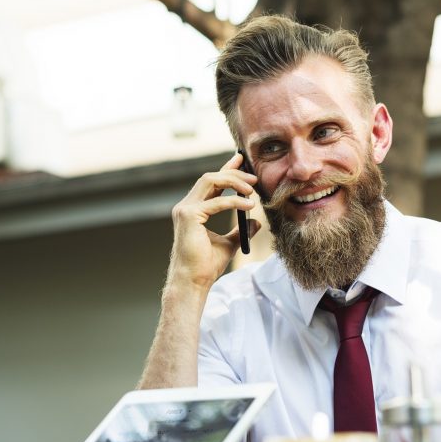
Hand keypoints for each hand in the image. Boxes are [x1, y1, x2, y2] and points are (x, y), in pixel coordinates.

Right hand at [168, 152, 259, 288]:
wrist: (194, 282)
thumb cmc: (206, 266)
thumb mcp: (229, 244)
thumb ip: (240, 230)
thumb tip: (255, 223)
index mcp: (193, 210)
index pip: (211, 183)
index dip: (226, 168)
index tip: (240, 159)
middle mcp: (186, 206)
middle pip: (210, 178)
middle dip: (233, 173)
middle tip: (254, 178)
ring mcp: (185, 210)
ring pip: (210, 181)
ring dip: (233, 182)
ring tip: (252, 189)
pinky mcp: (189, 217)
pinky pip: (215, 202)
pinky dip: (234, 201)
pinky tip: (249, 205)